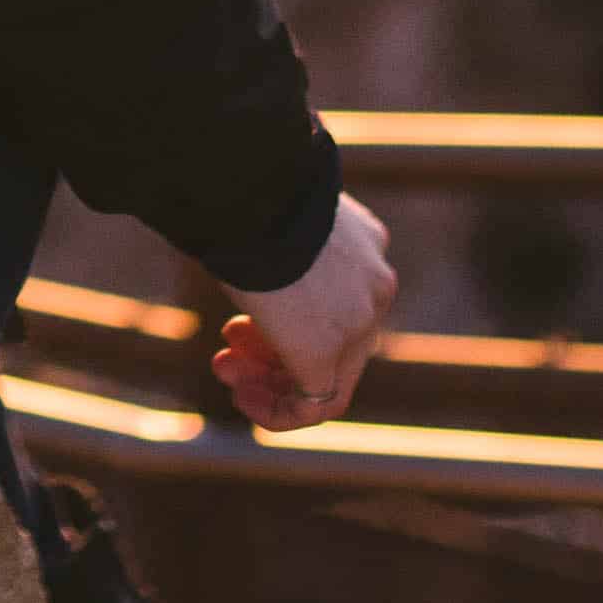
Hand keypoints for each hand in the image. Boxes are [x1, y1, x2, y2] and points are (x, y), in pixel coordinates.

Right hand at [209, 203, 396, 431]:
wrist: (253, 192)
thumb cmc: (249, 194)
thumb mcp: (279, 220)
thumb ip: (288, 251)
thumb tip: (249, 250)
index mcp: (368, 247)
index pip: (343, 305)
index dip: (291, 320)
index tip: (244, 319)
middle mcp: (376, 285)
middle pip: (339, 344)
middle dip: (276, 353)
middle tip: (228, 353)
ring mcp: (360, 321)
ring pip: (330, 376)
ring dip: (274, 383)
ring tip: (226, 371)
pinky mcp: (328, 350)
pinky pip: (318, 403)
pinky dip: (279, 409)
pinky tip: (241, 396)